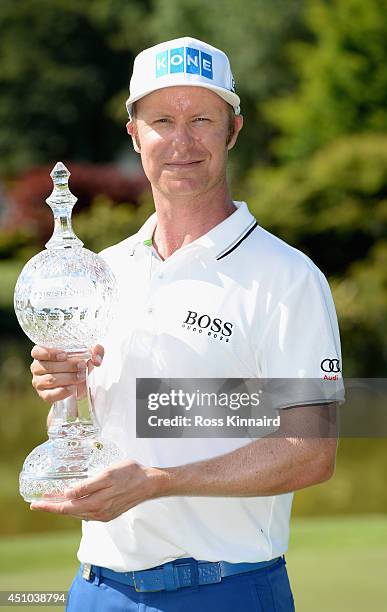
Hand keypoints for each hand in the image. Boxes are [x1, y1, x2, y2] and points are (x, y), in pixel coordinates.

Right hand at [30, 344, 103, 402]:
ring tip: (81, 376)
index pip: (37, 352)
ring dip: (67, 378)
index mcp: (43, 354)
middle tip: (82, 365)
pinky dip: (62, 392)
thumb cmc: (79, 364)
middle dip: (67, 366)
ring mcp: (39, 382)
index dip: (49, 353)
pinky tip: (72, 388)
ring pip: (50, 380)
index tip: (64, 355)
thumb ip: (95, 352)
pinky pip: (50, 395)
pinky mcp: (44, 395)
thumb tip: (96, 358)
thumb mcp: (88, 355)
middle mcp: (37, 367)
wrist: (79, 384)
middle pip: (48, 366)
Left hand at [30, 460, 165, 521]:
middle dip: (53, 508)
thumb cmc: (130, 474)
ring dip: (64, 508)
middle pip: (70, 512)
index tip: (34, 505)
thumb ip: (88, 486)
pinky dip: (76, 508)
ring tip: (52, 502)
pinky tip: (74, 502)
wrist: (150, 483)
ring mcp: (104, 514)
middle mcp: (98, 513)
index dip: (49, 506)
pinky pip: (87, 513)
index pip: (66, 507)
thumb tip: (68, 494)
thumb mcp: (108, 474)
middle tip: (38, 503)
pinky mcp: (109, 512)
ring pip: (78, 513)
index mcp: (96, 504)